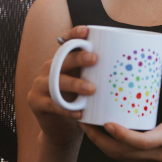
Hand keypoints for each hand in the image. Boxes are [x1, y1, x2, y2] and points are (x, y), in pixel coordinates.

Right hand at [26, 25, 97, 149]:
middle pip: (61, 60)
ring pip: (55, 81)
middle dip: (77, 57)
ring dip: (74, 84)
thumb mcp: (88, 87)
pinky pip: (51, 104)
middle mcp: (47, 70)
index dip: (73, 35)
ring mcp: (39, 85)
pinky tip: (79, 113)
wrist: (62, 131)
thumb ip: (97, 75)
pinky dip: (66, 110)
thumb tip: (127, 66)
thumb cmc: (80, 104)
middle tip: (94, 58)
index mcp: (60, 62)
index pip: (65, 43)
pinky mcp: (34, 102)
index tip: (86, 30)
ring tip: (92, 89)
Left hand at [80, 49, 161, 161]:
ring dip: (101, 144)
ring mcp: (151, 160)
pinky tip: (101, 134)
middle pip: (121, 153)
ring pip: (119, 158)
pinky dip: (110, 147)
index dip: (121, 134)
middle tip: (85, 121)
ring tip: (88, 126)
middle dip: (100, 139)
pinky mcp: (147, 161)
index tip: (106, 123)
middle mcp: (156, 153)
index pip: (140, 142)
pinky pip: (124, 158)